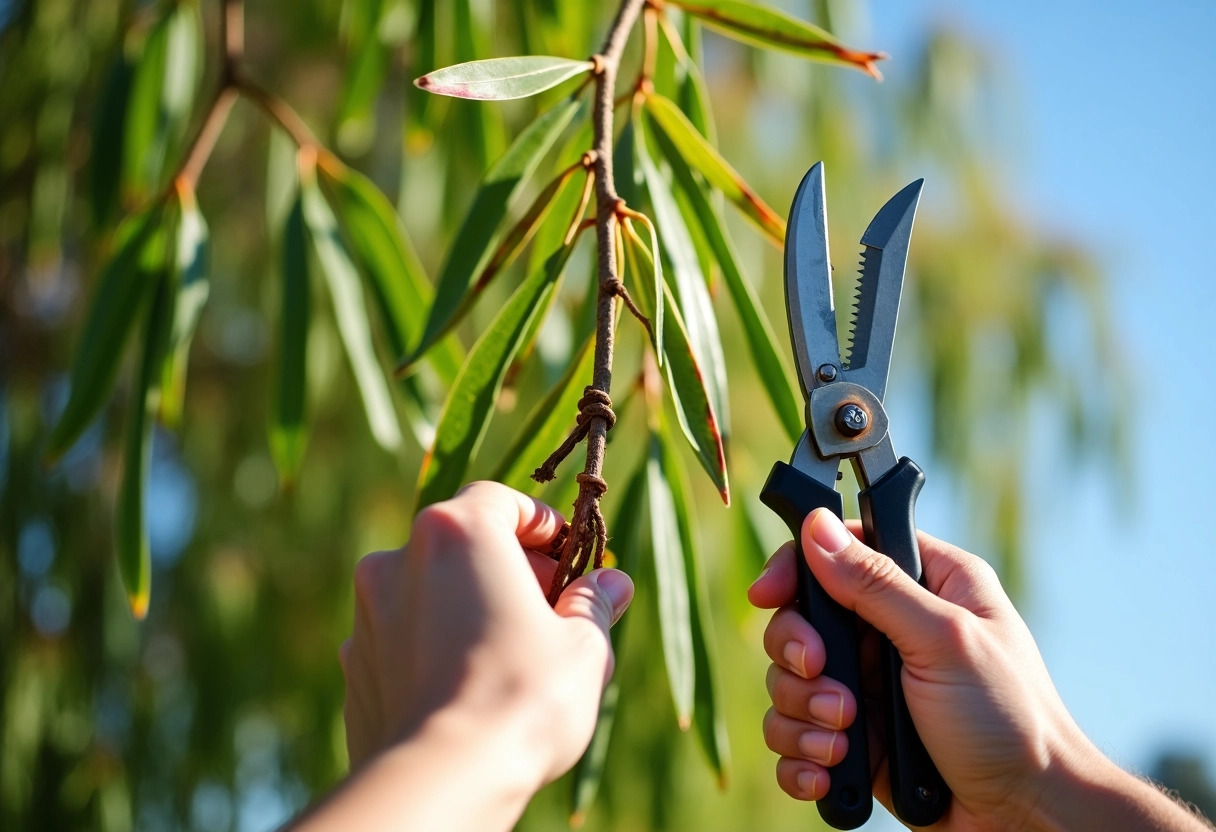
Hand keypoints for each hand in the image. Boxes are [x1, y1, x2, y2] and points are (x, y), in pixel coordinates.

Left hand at [316, 481, 632, 830]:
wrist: (443, 777)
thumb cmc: (523, 696)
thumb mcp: (584, 645)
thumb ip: (595, 603)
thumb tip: (612, 584)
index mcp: (459, 531)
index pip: (502, 500)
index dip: (543, 525)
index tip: (572, 557)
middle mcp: (400, 558)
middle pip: (463, 542)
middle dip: (509, 568)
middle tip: (553, 608)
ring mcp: (368, 612)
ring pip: (430, 590)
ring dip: (469, 606)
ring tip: (514, 652)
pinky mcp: (355, 662)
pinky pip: (405, 636)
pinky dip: (436, 645)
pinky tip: (471, 685)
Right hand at [748, 509, 1098, 828]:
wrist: (1026, 818)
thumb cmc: (1012, 721)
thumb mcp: (945, 640)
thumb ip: (876, 584)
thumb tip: (817, 528)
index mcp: (924, 584)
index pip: (839, 550)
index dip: (796, 567)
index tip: (768, 595)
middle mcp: (890, 629)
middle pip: (798, 618)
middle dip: (796, 655)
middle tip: (821, 675)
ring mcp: (868, 685)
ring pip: (787, 681)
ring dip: (802, 714)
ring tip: (843, 739)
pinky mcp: (855, 737)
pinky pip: (795, 736)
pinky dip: (800, 756)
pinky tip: (828, 771)